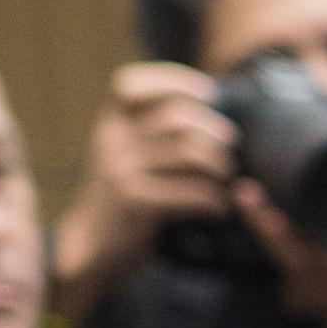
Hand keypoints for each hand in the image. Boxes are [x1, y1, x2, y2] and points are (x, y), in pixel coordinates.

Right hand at [54, 61, 231, 298]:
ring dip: (220, 164)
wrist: (94, 246)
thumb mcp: (128, 156)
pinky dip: (215, 199)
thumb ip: (153, 132)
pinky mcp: (135, 200)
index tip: (209, 92)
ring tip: (228, 177)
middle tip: (232, 142)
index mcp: (111, 123)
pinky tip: (221, 207)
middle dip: (212, 127)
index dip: (174, 80)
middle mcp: (112, 140)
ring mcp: (121, 169)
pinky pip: (191, 192)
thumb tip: (213, 110)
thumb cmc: (125, 197)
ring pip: (189, 151)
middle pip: (176, 115)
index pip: (132, 84)